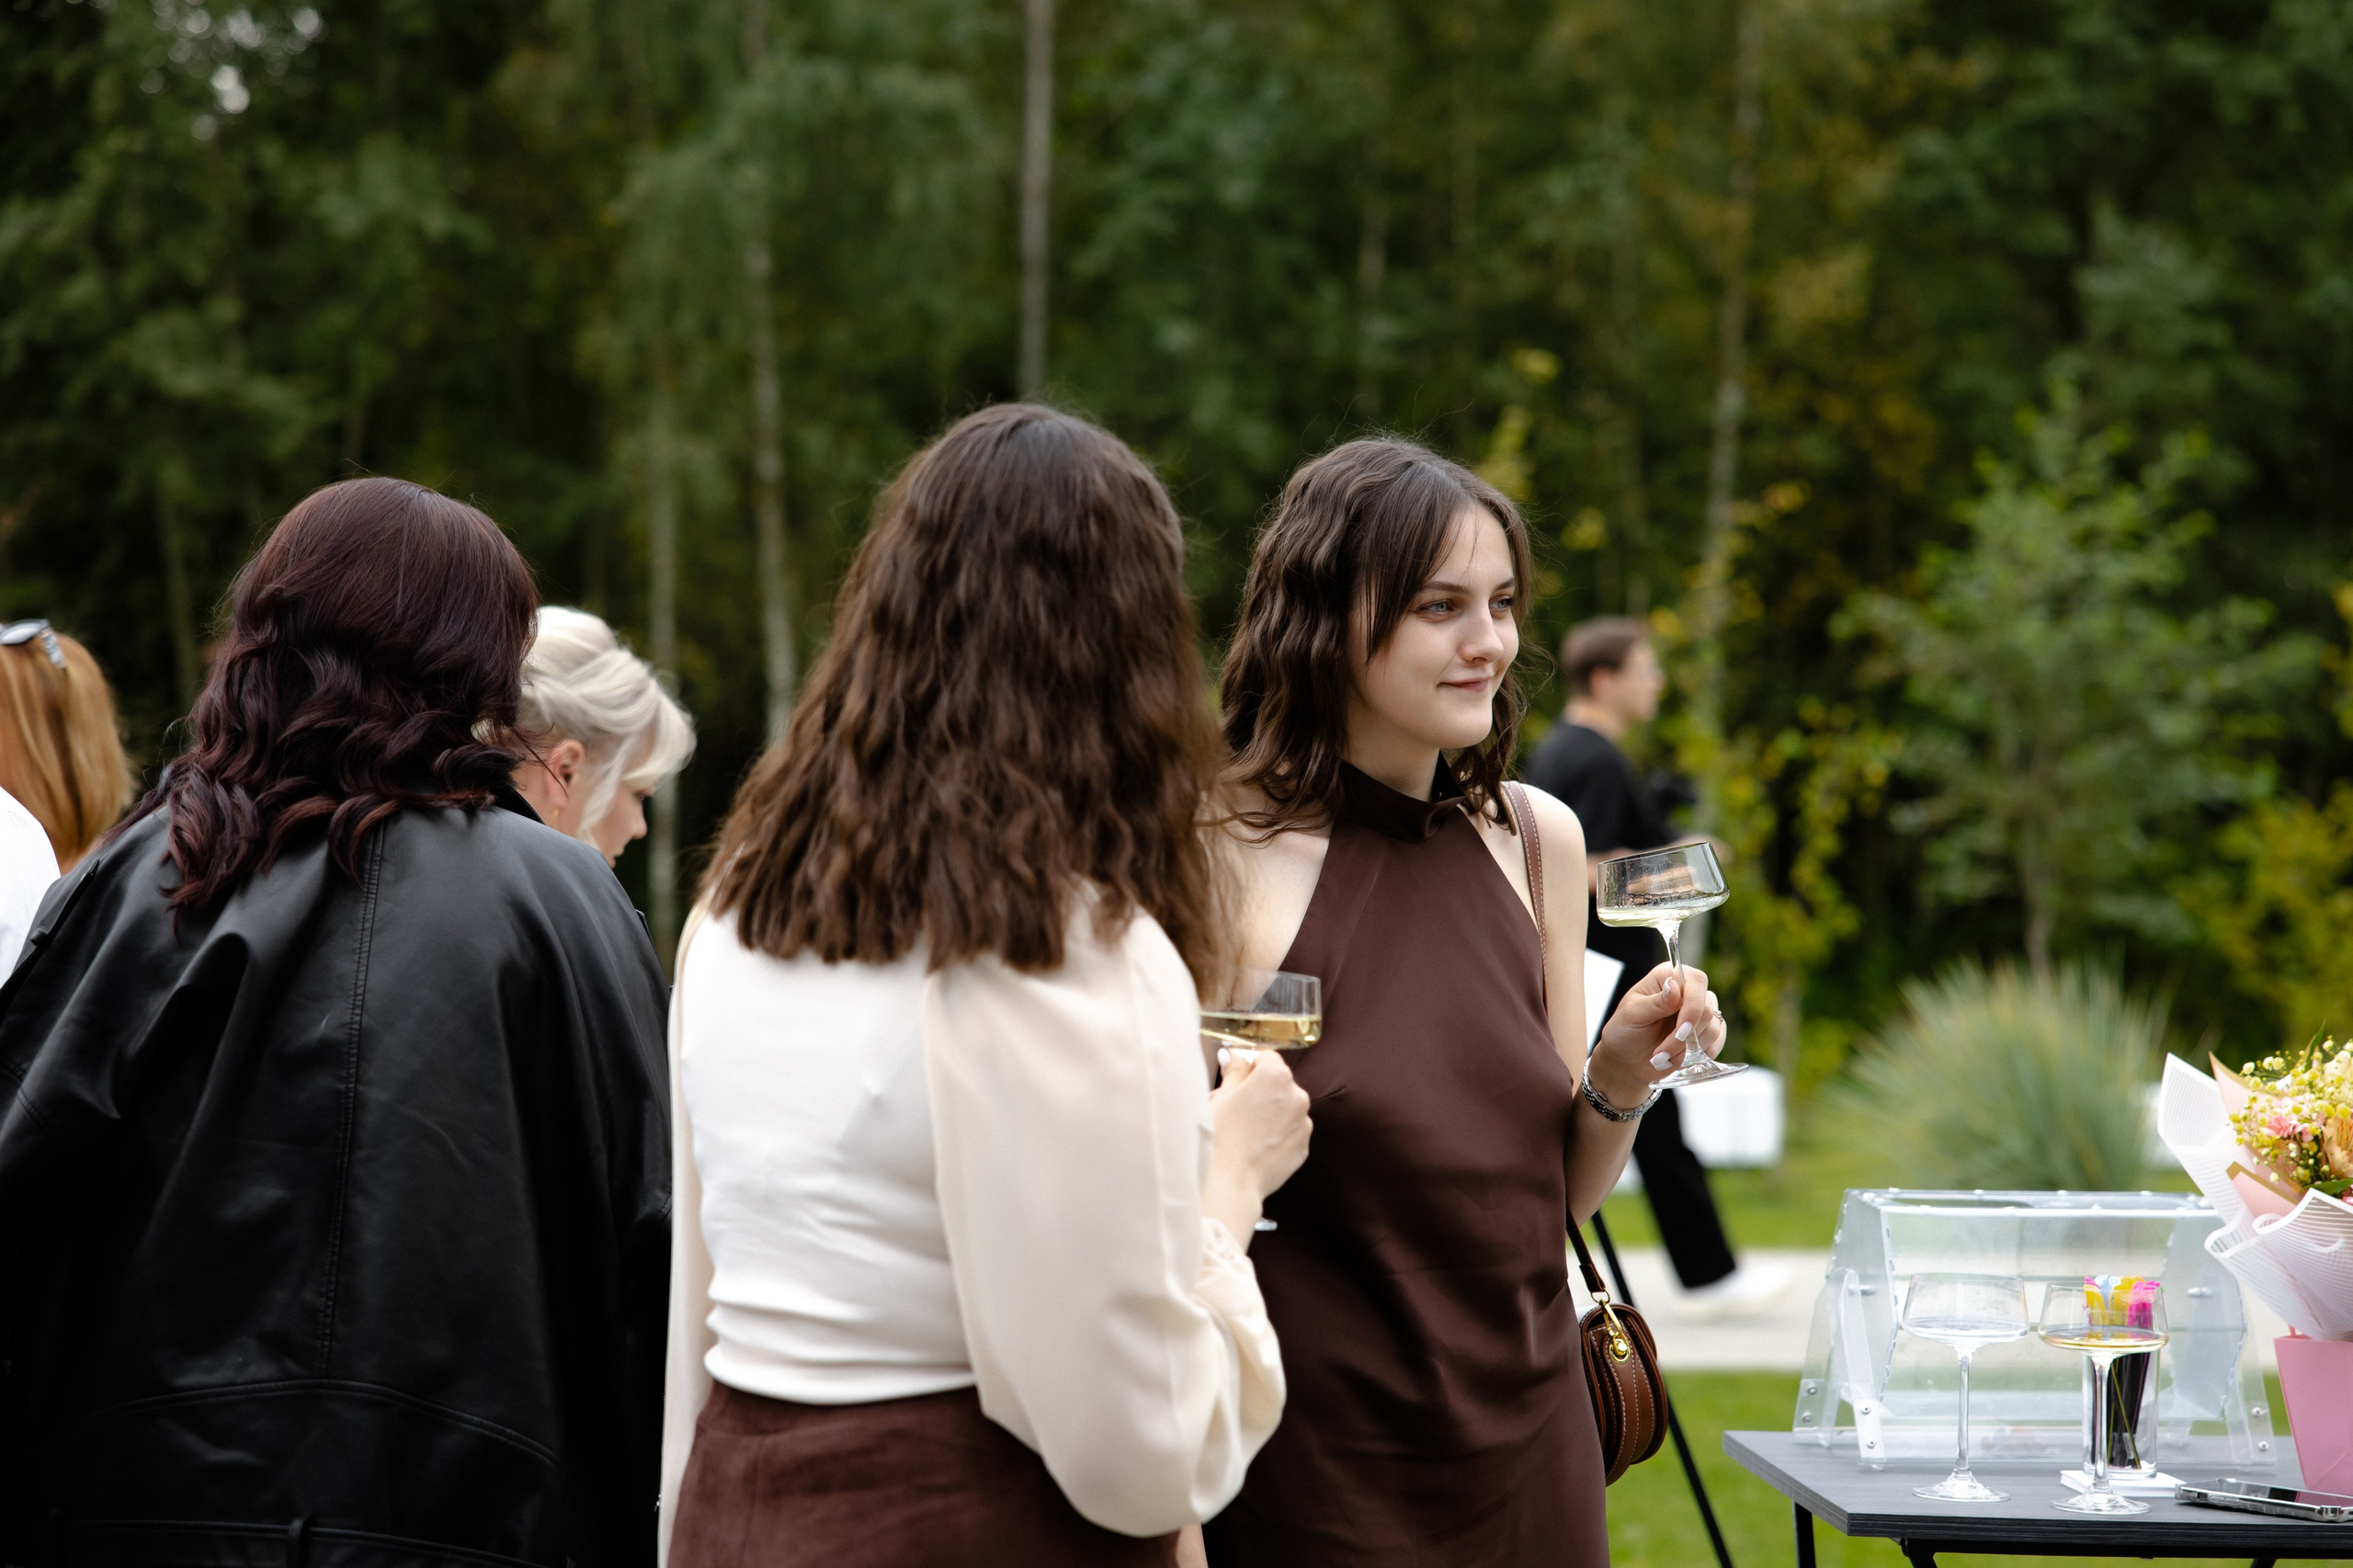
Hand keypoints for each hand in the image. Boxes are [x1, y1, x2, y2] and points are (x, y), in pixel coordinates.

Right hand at [1205, 1050, 1311, 1235]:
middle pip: (1280, 1082)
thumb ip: (1234, 1070)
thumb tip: (1233, 1056)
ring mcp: (1304, 1122)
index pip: (1267, 1057)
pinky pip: (1291, 1130)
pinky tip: (1258, 1145)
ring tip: (1248, 1130)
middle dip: (1263, 1091)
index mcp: (1276, 1076)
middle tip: (1239, 1108)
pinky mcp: (1304, 1145)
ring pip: (1287, 1107)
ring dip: (1273, 1112)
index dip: (1250, 1067)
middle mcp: (1297, 1095)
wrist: (1231, 1181)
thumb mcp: (1221, 1096)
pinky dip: (1278, 1133)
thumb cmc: (1220, 1136)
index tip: (1238, 1080)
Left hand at [1586, 963, 1725, 1109]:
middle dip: (1684, 1037)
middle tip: (1660, 1053)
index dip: (1693, 1006)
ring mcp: (1699, 1012)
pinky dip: (1697, 1055)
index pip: (1696, 981)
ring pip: (1712, 1029)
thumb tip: (1674, 986)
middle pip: (1707, 1009)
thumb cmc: (1625, 1031)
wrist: (1627, 1060)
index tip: (1681, 1031)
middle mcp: (1688, 991)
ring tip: (1661, 1057)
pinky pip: (1716, 1042)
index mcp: (1668, 976)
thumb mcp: (1632, 1015)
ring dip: (1686, 1050)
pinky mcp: (1706, 1032)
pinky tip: (1676, 1059)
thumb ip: (1655, 1002)